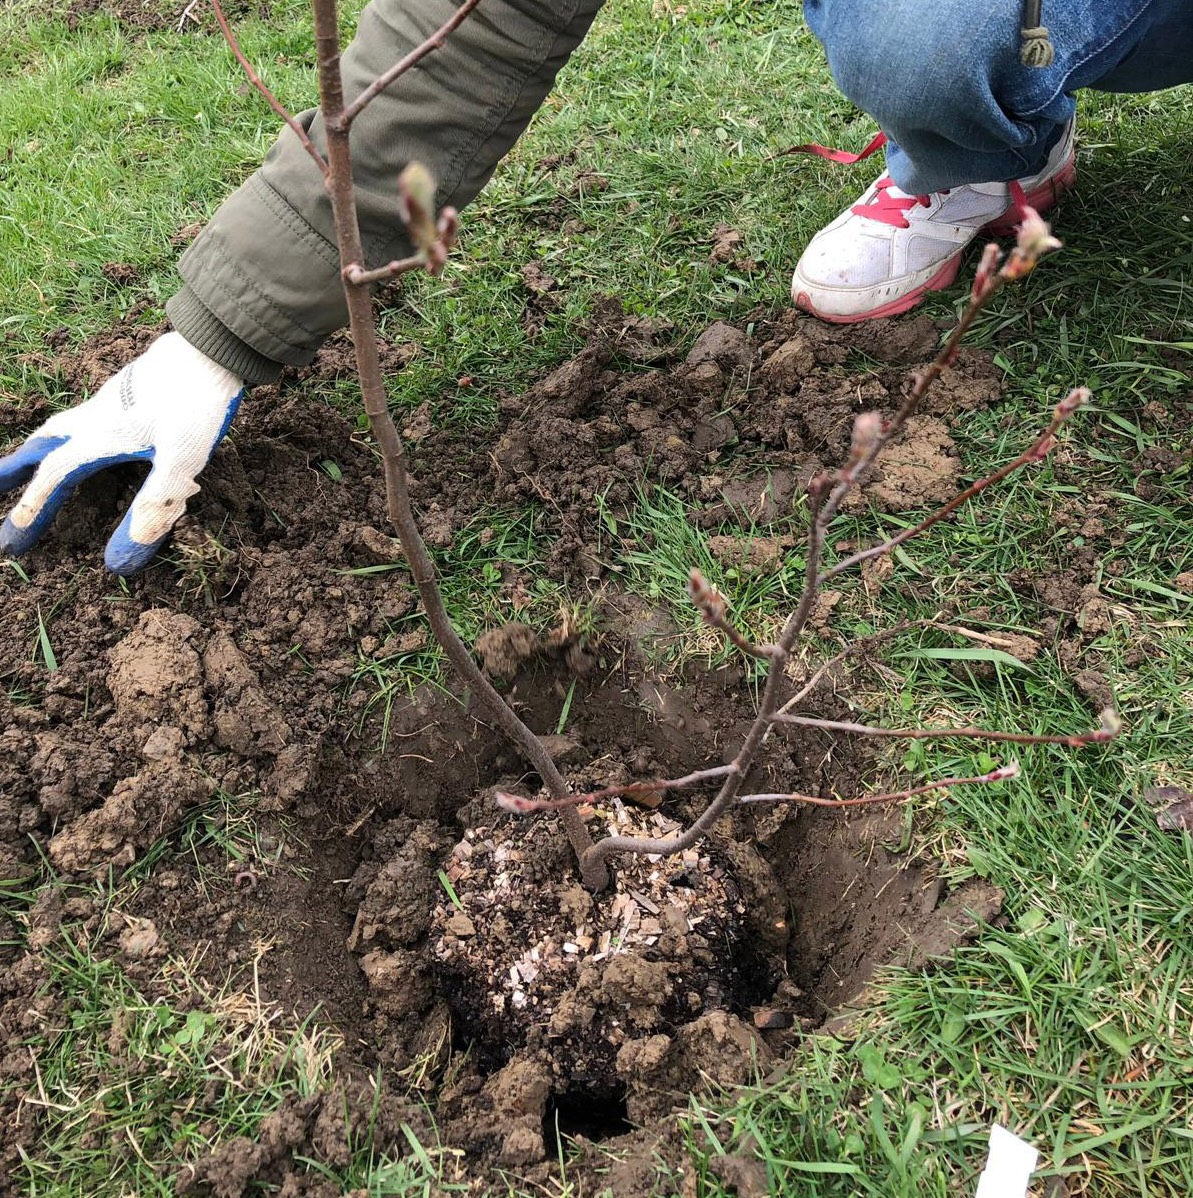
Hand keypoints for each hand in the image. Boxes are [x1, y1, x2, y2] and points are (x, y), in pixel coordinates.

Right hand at [0, 333, 243, 574]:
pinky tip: (89, 434)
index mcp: (102, 436)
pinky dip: (69, 431)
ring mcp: (113, 399)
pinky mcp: (131, 390)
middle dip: (17, 469)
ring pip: (62, 425)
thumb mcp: (182, 462)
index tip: (17, 533)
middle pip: (45, 444)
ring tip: (28, 461)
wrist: (213, 347)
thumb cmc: (198, 403)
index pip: (56, 475)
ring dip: (40, 447)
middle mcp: (97, 415)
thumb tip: (126, 553)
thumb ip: (155, 505)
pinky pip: (85, 415)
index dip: (36, 505)